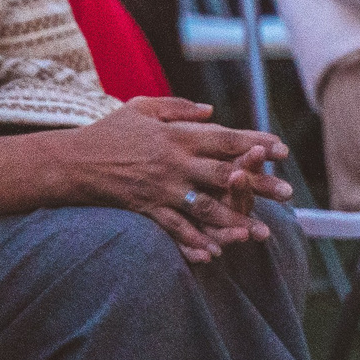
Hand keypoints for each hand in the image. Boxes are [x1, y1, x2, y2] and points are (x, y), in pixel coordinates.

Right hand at [58, 98, 291, 263]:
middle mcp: (173, 161)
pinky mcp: (147, 208)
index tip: (280, 149)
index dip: (254, 142)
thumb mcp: (140, 108)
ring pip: (206, 206)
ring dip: (236, 220)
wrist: (72, 160)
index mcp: (175, 136)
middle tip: (288, 193)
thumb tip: (211, 111)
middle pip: (224, 173)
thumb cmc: (108, 131)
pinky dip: (196, 241)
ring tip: (262, 232)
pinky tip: (215, 252)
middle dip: (259, 184)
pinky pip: (176, 227)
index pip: (223, 137)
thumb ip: (177, 107)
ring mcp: (160, 187)